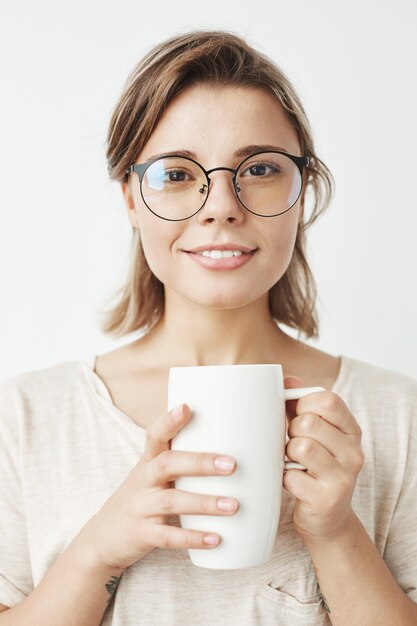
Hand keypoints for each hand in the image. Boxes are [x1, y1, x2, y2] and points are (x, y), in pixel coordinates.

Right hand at [77, 404, 238, 570]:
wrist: (101, 540)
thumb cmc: (140, 500)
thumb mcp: (151, 476)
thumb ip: (180, 462)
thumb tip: (230, 450)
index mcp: (147, 462)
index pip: (155, 436)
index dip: (169, 422)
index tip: (187, 408)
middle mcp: (142, 481)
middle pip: (167, 464)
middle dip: (200, 463)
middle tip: (231, 464)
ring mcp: (140, 508)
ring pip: (171, 501)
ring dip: (204, 503)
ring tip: (233, 505)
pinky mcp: (141, 535)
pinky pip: (167, 536)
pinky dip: (191, 538)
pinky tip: (215, 539)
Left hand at [283, 376, 363, 542]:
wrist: (327, 518)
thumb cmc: (313, 465)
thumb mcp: (313, 432)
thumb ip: (298, 404)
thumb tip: (285, 379)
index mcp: (351, 430)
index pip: (328, 400)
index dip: (303, 404)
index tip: (297, 415)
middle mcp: (354, 452)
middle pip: (308, 423)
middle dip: (291, 432)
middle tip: (294, 445)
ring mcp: (343, 477)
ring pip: (300, 447)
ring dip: (287, 454)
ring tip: (293, 462)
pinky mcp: (327, 499)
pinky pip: (291, 476)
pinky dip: (285, 478)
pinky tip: (294, 482)